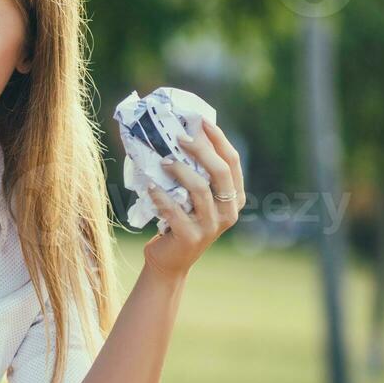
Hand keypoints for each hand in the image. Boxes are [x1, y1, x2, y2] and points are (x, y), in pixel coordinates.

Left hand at [143, 119, 244, 278]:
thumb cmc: (181, 221)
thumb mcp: (195, 198)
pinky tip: (149, 185)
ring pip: (200, 189)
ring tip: (163, 160)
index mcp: (234, 198)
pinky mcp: (191, 237)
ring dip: (180, 170)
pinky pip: (175, 210)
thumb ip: (198, 174)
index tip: (201, 121)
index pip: (232, 162)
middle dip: (201, 149)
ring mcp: (211, 227)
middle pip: (220, 172)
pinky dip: (161, 195)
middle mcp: (228, 212)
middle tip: (179, 136)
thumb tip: (185, 134)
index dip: (218, 139)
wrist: (170, 261)